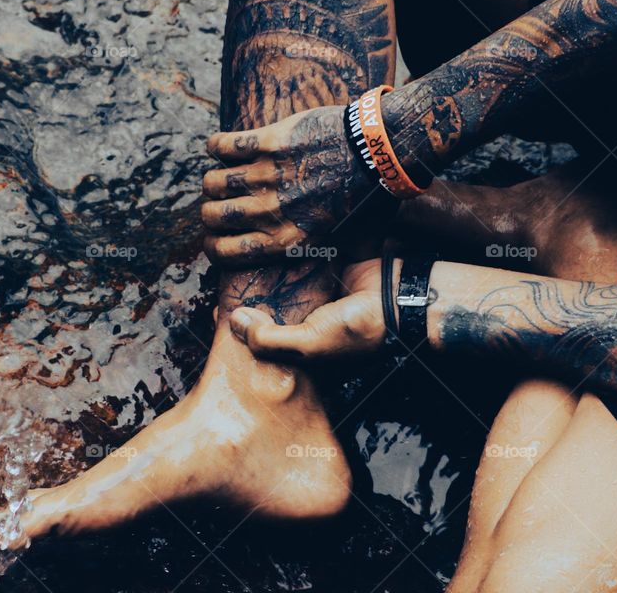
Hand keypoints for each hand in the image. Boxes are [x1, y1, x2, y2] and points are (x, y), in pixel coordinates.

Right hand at [202, 105, 377, 263]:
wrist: (379, 151)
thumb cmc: (368, 197)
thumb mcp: (350, 241)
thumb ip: (328, 256)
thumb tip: (324, 273)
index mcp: (285, 240)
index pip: (223, 251)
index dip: (212, 245)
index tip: (216, 235)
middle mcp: (270, 211)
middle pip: (211, 216)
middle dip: (210, 211)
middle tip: (220, 203)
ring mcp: (268, 175)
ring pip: (213, 182)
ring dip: (214, 179)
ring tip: (223, 175)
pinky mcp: (270, 142)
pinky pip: (223, 145)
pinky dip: (217, 145)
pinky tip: (222, 148)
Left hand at [229, 259, 392, 358]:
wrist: (398, 296)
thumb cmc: (358, 330)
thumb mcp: (309, 345)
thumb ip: (268, 339)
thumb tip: (234, 321)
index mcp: (305, 357)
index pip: (265, 352)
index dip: (242, 341)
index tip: (218, 322)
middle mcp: (308, 332)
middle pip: (269, 322)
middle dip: (248, 312)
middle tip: (222, 296)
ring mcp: (315, 305)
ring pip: (280, 296)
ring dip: (262, 286)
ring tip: (235, 274)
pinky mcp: (322, 278)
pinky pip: (294, 272)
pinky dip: (280, 266)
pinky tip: (259, 258)